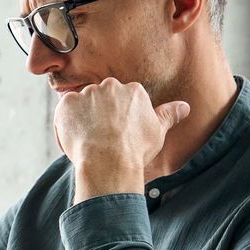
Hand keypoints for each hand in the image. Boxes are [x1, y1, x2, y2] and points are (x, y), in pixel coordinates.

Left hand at [53, 78, 189, 201]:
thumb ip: (169, 114)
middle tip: (101, 136)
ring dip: (83, 118)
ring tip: (88, 140)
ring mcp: (88, 93)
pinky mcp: (68, 102)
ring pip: (82, 103)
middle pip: (101, 98)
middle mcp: (110, 86)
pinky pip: (65, 110)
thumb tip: (185, 106)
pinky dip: (67, 122)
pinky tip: (76, 138)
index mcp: (133, 90)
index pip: (122, 99)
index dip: (118, 118)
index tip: (117, 132)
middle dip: (100, 114)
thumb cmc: (135, 150)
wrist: (109, 162)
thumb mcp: (158, 131)